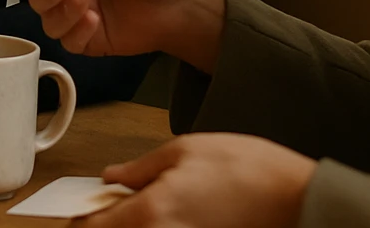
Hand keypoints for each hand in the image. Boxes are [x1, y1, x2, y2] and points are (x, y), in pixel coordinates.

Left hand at [76, 134, 315, 227]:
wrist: (297, 198)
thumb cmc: (248, 169)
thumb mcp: (185, 149)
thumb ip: (141, 168)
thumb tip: (113, 177)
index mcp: (151, 213)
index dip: (78, 219)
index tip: (72, 211)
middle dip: (105, 224)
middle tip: (108, 205)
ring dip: (132, 225)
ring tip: (140, 205)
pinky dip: (155, 226)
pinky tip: (164, 213)